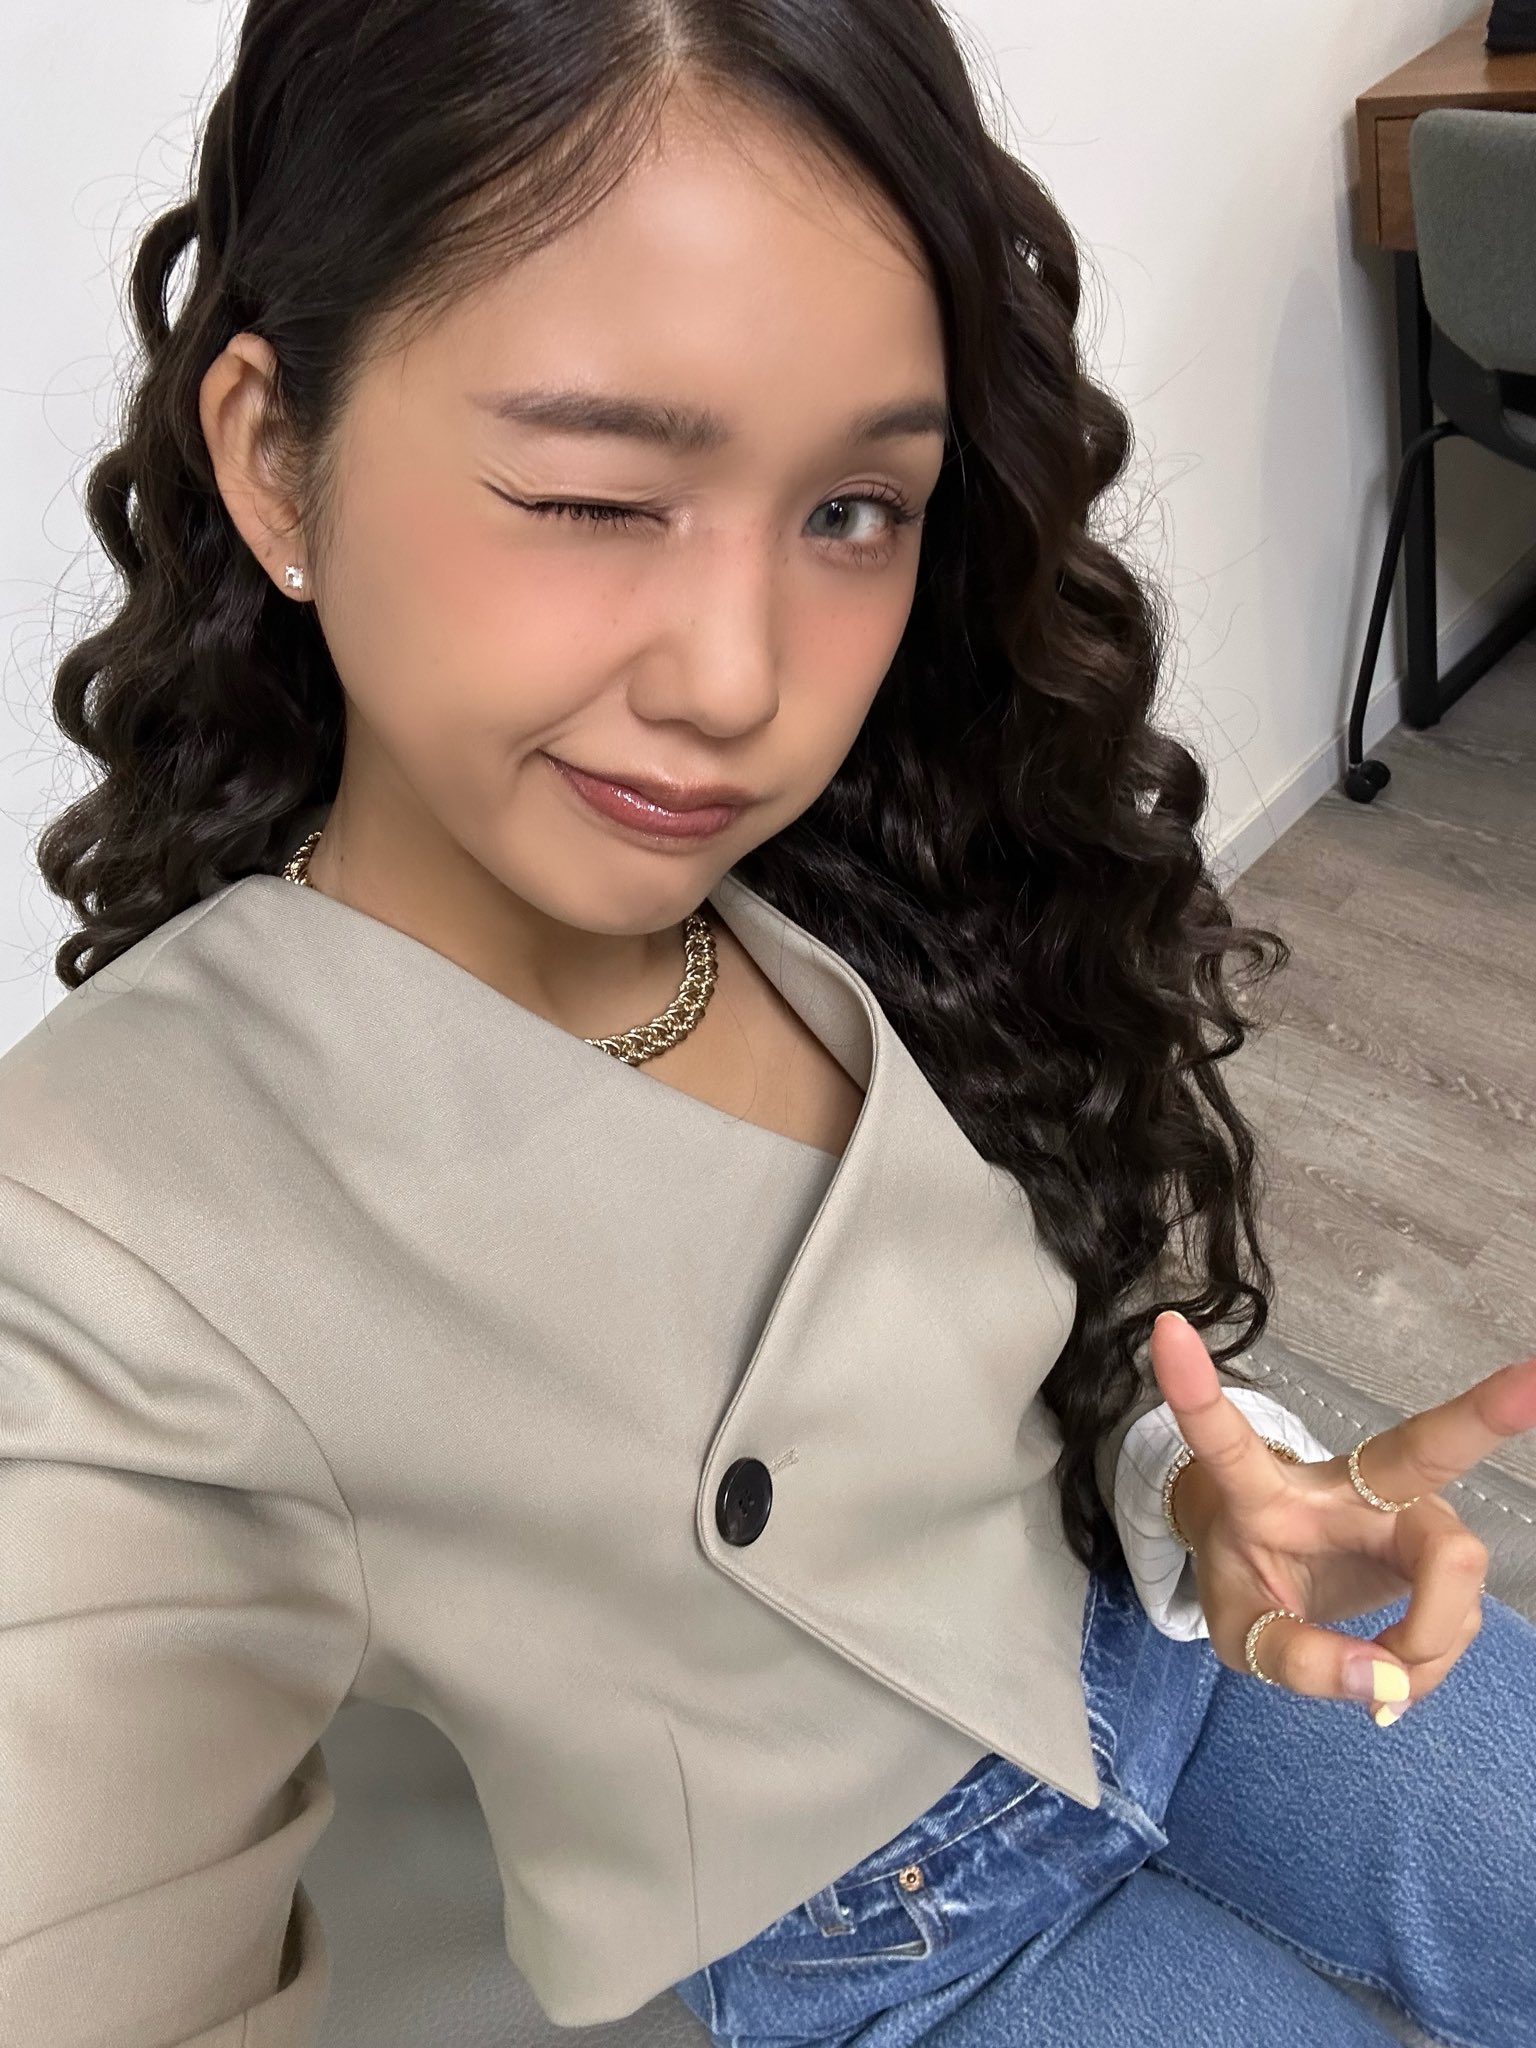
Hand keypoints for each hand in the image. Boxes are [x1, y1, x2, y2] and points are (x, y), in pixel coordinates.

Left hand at [1149, 1311, 1535, 1721]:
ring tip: (1378, 1678)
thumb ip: (1300, 1660)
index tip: (1165, 1328)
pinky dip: (1432, 1655)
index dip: (1195, 1392)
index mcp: (1263, 1491)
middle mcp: (1346, 1483)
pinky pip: (1460, 1607)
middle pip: (1418, 1449)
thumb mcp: (1242, 1634)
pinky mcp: (1437, 1536)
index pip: (1225, 1443)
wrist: (1272, 1565)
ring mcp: (1404, 1505)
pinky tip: (1396, 1667)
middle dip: (1483, 1413)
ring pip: (1453, 1572)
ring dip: (1426, 1645)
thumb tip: (1388, 1683)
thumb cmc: (1247, 1574)